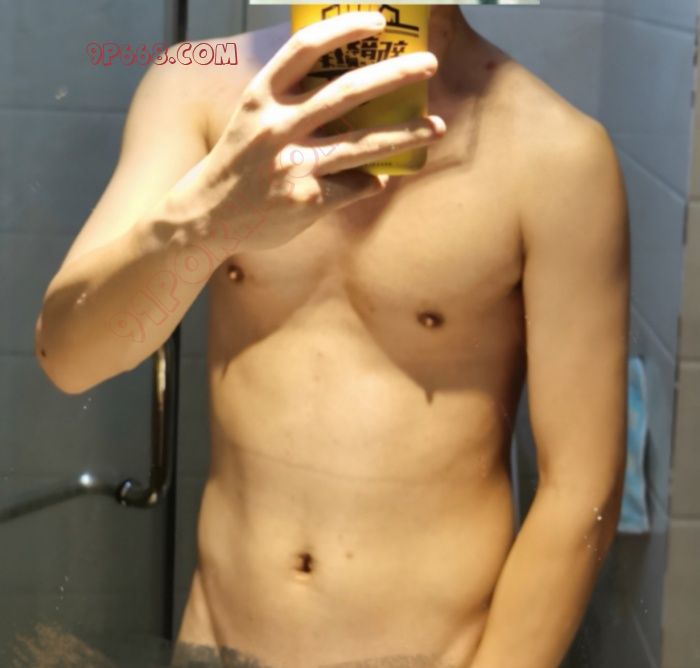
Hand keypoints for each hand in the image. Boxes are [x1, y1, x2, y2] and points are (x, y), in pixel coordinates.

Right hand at [179, 10, 445, 253]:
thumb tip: (350, 104)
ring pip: (364, 144)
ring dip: (406, 134)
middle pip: (348, 91)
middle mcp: (278, 125)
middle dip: (395, 75)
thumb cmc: (237, 164)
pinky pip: (354, 185)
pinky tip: (378, 180)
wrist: (206, 216)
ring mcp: (294, 164)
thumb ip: (292, 104)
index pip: (306, 48)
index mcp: (262, 96)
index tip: (378, 21)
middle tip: (428, 65)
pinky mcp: (308, 199)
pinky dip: (371, 181)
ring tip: (435, 127)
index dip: (345, 28)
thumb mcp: (253, 119)